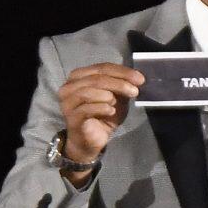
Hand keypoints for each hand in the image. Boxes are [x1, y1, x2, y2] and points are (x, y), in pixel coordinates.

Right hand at [57, 62, 144, 184]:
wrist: (91, 140)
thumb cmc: (102, 115)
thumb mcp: (115, 96)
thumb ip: (121, 85)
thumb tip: (136, 78)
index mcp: (79, 76)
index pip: (102, 67)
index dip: (122, 72)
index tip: (140, 79)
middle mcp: (69, 86)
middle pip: (96, 78)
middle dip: (119, 83)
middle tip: (135, 91)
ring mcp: (67, 102)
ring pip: (88, 91)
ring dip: (108, 95)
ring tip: (116, 102)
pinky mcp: (71, 117)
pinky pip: (86, 109)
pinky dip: (101, 108)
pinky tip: (110, 111)